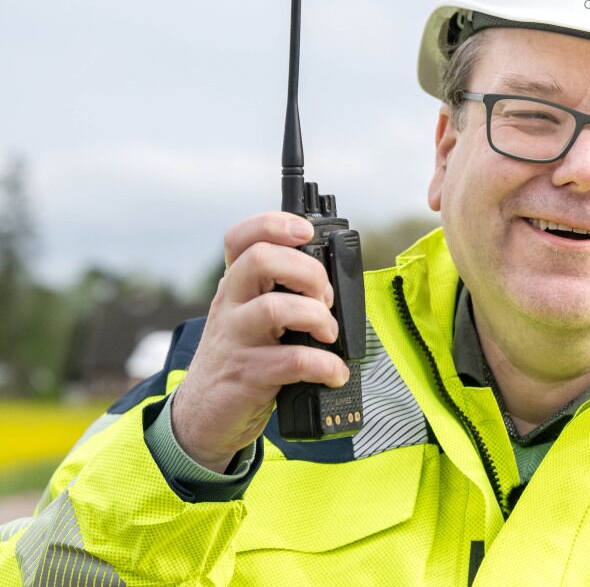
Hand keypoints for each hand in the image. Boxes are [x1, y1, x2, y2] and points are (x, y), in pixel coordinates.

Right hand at [171, 211, 347, 471]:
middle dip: (308, 271)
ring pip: (275, 308)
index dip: (273, 224)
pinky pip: (293, 360)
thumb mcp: (252, 318)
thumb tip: (336, 279)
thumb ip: (281, 293)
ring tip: (330, 335)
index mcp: (237, 286)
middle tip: (325, 298)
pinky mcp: (247, 374)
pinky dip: (325, 365)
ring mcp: (236, 339)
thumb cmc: (242, 358)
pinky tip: (335, 373)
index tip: (305, 231)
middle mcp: (231, 305)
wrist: (202, 417)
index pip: (241, 238)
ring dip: (317, 317)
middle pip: (261, 260)